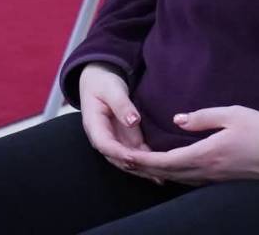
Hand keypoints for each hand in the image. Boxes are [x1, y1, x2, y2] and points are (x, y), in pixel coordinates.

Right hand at [77, 63, 154, 178]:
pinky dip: (148, 162)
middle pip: (118, 158)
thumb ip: (121, 105)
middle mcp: (104, 138)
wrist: (99, 82)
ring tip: (162, 177)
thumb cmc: (103, 83)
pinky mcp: (126, 140)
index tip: (134, 158)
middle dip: (136, 167)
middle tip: (155, 174)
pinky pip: (137, 154)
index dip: (119, 153)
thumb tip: (133, 121)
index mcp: (94, 126)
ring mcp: (115, 140)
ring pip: (128, 160)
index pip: (105, 145)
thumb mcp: (111, 90)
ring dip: (143, 170)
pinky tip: (163, 170)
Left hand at [123, 105, 258, 184]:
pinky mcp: (223, 182)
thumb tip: (177, 120)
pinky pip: (191, 181)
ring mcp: (215, 180)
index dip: (142, 160)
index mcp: (206, 155)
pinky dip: (173, 176)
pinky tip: (168, 170)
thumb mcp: (233, 114)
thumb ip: (202, 117)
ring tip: (138, 166)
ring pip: (177, 180)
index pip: (165, 161)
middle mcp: (207, 172)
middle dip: (142, 169)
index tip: (123, 155)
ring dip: (156, 174)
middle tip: (120, 161)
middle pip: (166, 174)